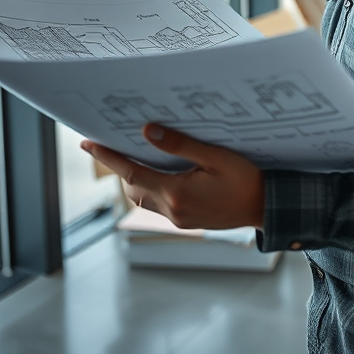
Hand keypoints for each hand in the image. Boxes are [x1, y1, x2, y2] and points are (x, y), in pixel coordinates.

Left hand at [80, 124, 264, 229]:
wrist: (266, 207)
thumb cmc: (246, 180)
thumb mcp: (216, 156)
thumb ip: (180, 145)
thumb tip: (147, 132)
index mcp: (177, 192)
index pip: (132, 172)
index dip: (108, 157)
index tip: (88, 144)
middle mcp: (173, 209)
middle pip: (132, 186)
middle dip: (118, 165)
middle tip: (108, 142)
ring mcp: (178, 218)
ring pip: (141, 197)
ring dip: (132, 177)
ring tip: (128, 154)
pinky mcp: (185, 221)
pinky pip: (155, 203)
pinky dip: (148, 186)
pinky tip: (155, 171)